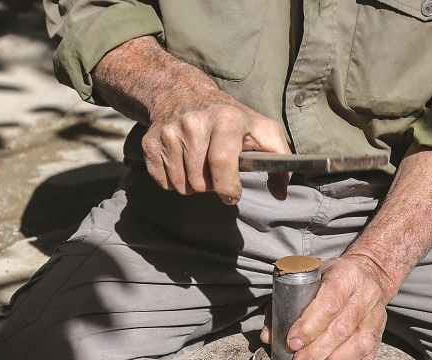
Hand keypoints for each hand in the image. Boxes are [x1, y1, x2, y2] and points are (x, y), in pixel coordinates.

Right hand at [143, 94, 290, 203]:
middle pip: (201, 184)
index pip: (222, 165)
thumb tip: (280, 194)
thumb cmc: (230, 117)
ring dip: (192, 184)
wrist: (182, 92)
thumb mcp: (262, 130)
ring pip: (181, 186)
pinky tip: (181, 161)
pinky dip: (174, 180)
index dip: (228, 189)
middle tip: (215, 168)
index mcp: (225, 119)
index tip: (232, 193)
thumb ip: (280, 162)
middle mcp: (194, 123)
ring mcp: (169, 132)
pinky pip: (163, 182)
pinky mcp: (151, 142)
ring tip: (199, 163)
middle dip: (211, 185)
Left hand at [278, 255, 399, 359]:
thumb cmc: (329, 280)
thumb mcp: (308, 280)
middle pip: (341, 329)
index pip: (329, 304)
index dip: (309, 326)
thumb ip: (284, 305)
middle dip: (316, 350)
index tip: (292, 342)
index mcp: (346, 275)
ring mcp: (377, 316)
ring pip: (357, 346)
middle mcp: (367, 295)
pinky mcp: (380, 334)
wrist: (366, 275)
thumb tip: (269, 337)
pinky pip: (366, 358)